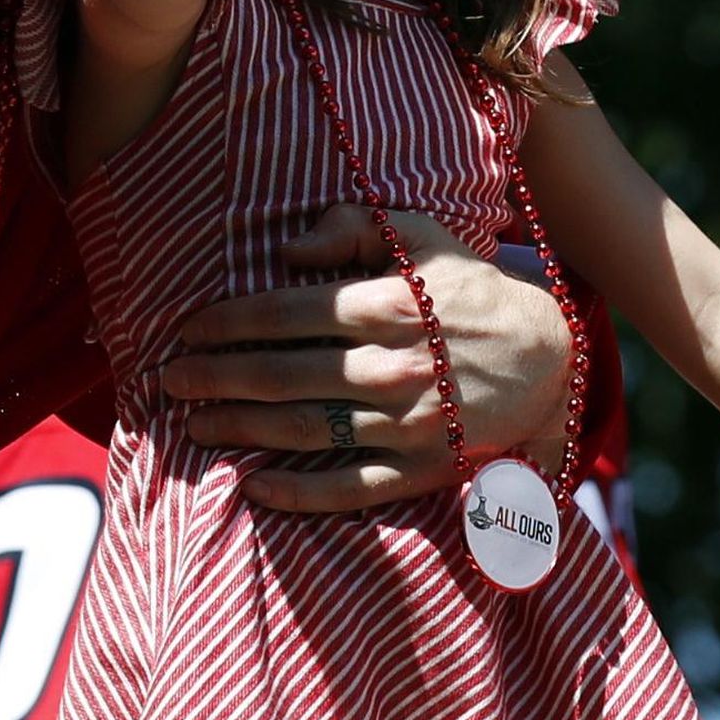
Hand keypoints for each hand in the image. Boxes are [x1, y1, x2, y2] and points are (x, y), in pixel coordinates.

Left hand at [165, 203, 571, 511]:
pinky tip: (253, 487)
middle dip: (216, 378)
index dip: (229, 323)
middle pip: (283, 375)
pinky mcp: (422, 470)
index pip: (288, 314)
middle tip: (168, 380)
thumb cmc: (468, 289)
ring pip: (305, 430)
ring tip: (194, 424)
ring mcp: (408, 423)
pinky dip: (298, 495)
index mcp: (390, 306)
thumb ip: (353, 225)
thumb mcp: (421, 235)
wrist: (550, 357)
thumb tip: (287, 248)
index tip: (188, 330)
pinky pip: (350, 489)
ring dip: (241, 429)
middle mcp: (395, 367)